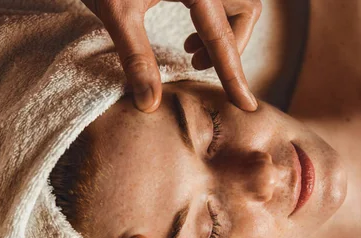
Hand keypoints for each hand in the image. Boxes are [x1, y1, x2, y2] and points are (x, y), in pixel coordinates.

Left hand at [81, 0, 259, 112]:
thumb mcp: (115, 11)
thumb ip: (135, 56)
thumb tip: (149, 104)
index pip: (222, 37)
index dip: (233, 75)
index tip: (246, 105)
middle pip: (246, 10)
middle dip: (231, 44)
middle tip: (198, 67)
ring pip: (238, 3)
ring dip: (223, 33)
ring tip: (192, 53)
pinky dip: (214, 20)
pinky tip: (190, 35)